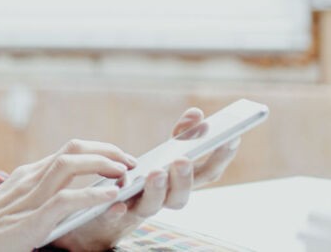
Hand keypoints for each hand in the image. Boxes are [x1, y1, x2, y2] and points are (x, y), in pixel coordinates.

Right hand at [0, 139, 137, 251]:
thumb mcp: (13, 207)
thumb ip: (36, 198)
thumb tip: (67, 198)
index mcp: (26, 175)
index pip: (69, 151)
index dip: (99, 152)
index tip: (119, 162)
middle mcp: (29, 178)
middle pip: (74, 148)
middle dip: (108, 151)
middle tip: (130, 163)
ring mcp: (29, 197)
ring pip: (72, 163)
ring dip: (104, 164)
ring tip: (125, 174)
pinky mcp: (31, 219)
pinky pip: (67, 198)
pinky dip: (93, 194)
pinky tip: (111, 196)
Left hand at [48, 107, 240, 250]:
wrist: (99, 214)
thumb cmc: (141, 179)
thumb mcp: (164, 154)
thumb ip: (181, 135)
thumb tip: (197, 114)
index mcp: (179, 183)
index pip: (208, 172)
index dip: (221, 156)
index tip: (232, 136)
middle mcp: (164, 199)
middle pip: (182, 195)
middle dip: (186, 177)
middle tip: (182, 159)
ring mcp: (139, 208)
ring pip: (153, 206)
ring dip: (157, 190)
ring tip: (155, 172)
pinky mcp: (113, 215)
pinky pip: (116, 216)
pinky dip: (118, 209)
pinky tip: (117, 201)